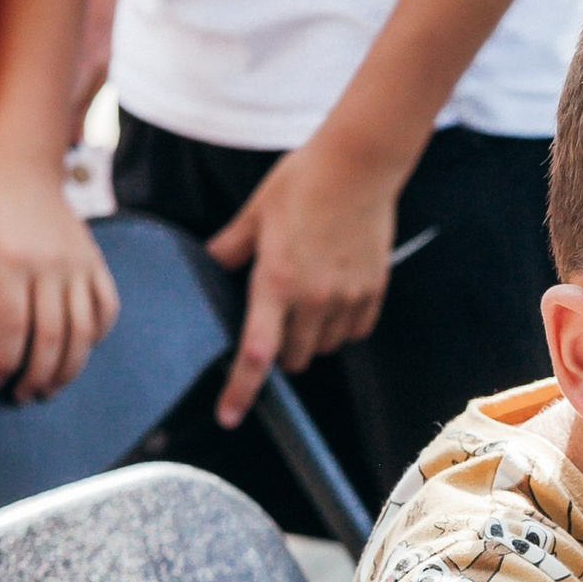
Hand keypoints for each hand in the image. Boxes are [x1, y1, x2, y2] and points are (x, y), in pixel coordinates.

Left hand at [0, 154, 113, 400]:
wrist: (20, 163)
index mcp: (8, 259)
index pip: (13, 325)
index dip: (5, 360)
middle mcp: (48, 263)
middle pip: (52, 336)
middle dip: (38, 374)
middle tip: (23, 395)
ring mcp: (76, 262)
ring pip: (84, 330)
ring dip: (70, 366)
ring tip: (51, 387)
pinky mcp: (94, 259)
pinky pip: (106, 307)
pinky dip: (98, 335)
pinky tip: (80, 351)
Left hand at [207, 130, 408, 423]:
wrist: (358, 165)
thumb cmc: (302, 182)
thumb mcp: (256, 213)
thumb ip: (231, 247)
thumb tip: (210, 262)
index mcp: (275, 282)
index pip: (256, 353)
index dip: (240, 390)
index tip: (229, 416)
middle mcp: (313, 298)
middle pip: (294, 359)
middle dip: (282, 351)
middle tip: (275, 320)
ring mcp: (347, 297)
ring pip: (326, 346)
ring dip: (313, 337)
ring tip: (309, 297)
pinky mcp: (373, 290)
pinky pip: (355, 330)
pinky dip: (343, 324)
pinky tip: (335, 294)